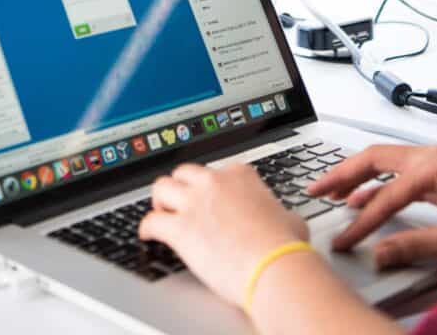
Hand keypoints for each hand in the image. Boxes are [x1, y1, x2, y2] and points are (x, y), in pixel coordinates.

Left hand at [139, 162, 308, 306]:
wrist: (273, 265)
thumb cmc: (284, 246)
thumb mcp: (290, 219)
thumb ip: (280, 213)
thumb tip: (285, 221)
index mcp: (239, 175)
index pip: (216, 171)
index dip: (211, 187)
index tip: (210, 198)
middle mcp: (214, 182)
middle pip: (184, 173)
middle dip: (181, 187)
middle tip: (180, 201)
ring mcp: (195, 202)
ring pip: (162, 187)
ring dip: (160, 200)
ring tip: (161, 212)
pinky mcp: (180, 228)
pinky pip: (151, 221)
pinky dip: (146, 228)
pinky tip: (148, 234)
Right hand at [307, 143, 436, 268]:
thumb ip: (417, 245)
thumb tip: (379, 254)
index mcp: (436, 163)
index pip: (387, 193)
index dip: (363, 221)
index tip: (345, 240)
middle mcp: (432, 156)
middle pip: (375, 159)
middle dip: (343, 174)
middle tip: (316, 189)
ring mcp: (436, 164)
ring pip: (384, 164)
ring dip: (356, 178)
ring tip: (331, 193)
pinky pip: (398, 176)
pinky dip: (377, 187)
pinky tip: (362, 201)